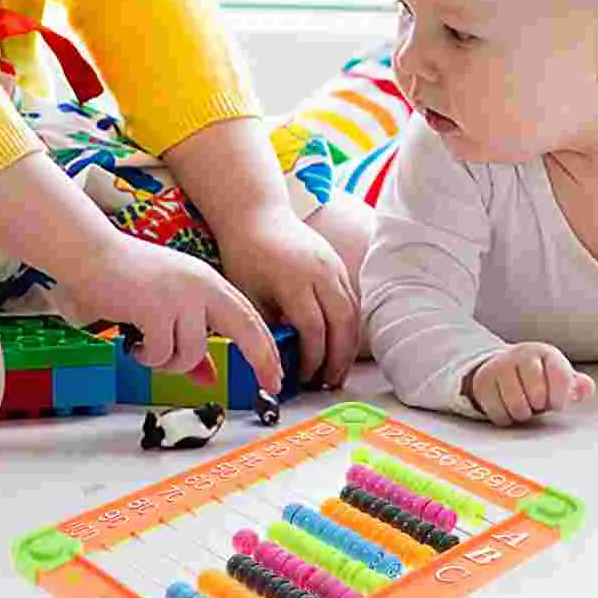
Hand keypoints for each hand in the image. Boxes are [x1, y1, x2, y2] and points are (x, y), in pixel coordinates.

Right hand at [60, 233, 284, 396]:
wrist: (91, 253)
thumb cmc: (126, 278)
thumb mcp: (167, 305)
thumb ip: (189, 340)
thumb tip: (207, 378)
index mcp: (207, 281)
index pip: (248, 316)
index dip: (266, 348)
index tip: (276, 376)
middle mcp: (201, 286)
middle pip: (245, 329)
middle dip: (261, 360)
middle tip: (270, 388)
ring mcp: (179, 297)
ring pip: (192, 352)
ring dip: (169, 362)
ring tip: (147, 348)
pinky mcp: (155, 309)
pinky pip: (161, 354)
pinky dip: (147, 357)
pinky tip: (132, 343)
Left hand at [216, 207, 359, 391]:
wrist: (255, 213)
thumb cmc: (245, 253)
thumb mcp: (247, 292)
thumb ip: (266, 324)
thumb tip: (279, 360)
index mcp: (294, 280)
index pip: (313, 329)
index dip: (312, 358)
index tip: (303, 377)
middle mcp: (320, 273)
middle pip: (342, 325)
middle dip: (338, 359)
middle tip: (329, 384)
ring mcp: (333, 266)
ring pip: (353, 314)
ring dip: (348, 346)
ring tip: (336, 371)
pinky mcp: (338, 263)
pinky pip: (352, 300)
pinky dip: (349, 326)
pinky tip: (339, 345)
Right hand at [464, 343, 596, 425]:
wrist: (504, 369)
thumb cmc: (541, 379)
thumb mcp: (561, 380)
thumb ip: (577, 386)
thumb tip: (586, 386)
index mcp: (545, 353)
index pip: (559, 376)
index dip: (560, 397)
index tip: (557, 403)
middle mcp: (520, 355)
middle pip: (537, 393)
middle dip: (539, 405)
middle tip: (537, 402)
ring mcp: (498, 366)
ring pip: (516, 405)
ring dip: (523, 413)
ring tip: (524, 406)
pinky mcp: (481, 381)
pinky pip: (498, 412)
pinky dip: (505, 417)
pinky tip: (508, 408)